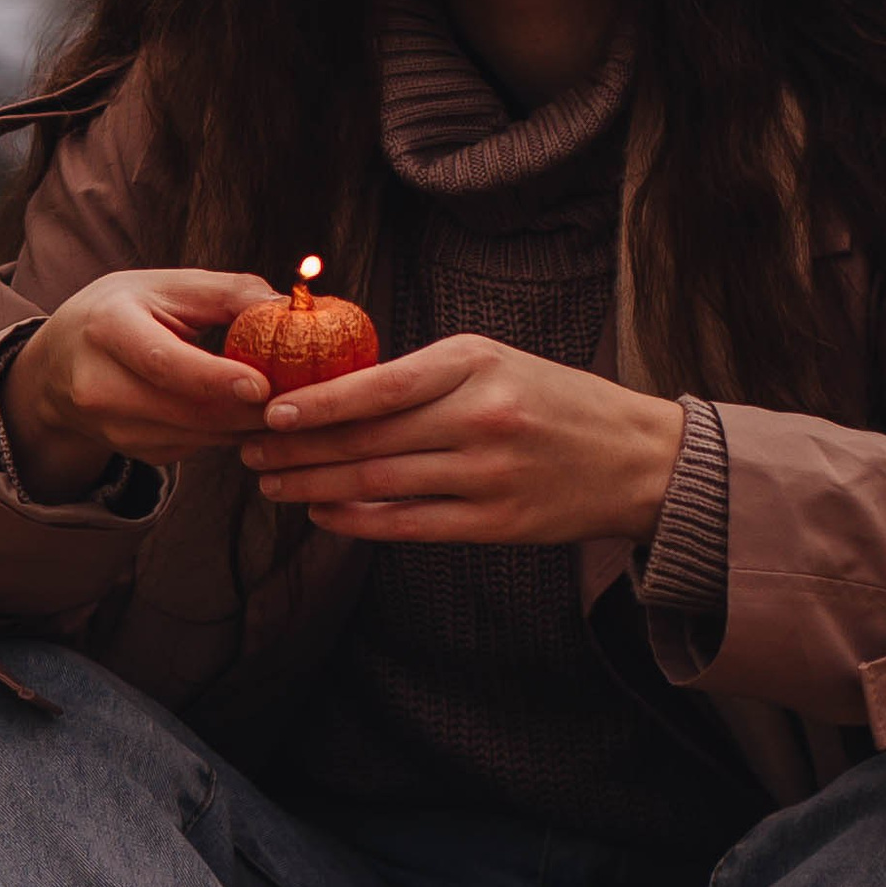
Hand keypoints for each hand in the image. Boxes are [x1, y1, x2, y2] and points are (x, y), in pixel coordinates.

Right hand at [4, 269, 278, 501]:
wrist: (57, 362)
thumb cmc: (120, 311)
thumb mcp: (164, 286)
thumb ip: (227, 292)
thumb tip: (287, 306)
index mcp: (107, 329)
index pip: (163, 363)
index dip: (215, 378)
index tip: (263, 386)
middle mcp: (98, 386)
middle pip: (184, 410)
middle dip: (246, 409)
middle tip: (298, 398)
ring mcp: (111, 427)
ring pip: (194, 436)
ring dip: (242, 425)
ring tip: (282, 404)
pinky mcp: (129, 450)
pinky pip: (191, 447)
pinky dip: (224, 433)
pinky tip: (244, 413)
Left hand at [237, 333, 685, 543]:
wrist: (635, 457)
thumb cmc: (555, 400)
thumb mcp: (494, 362)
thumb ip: (425, 375)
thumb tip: (337, 391)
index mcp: (475, 364)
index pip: (378, 385)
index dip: (317, 403)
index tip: (270, 411)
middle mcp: (479, 418)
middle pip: (368, 438)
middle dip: (299, 448)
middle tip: (250, 451)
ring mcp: (488, 475)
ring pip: (379, 483)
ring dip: (317, 485)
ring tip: (275, 484)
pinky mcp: (495, 522)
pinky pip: (409, 525)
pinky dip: (359, 520)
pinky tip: (324, 513)